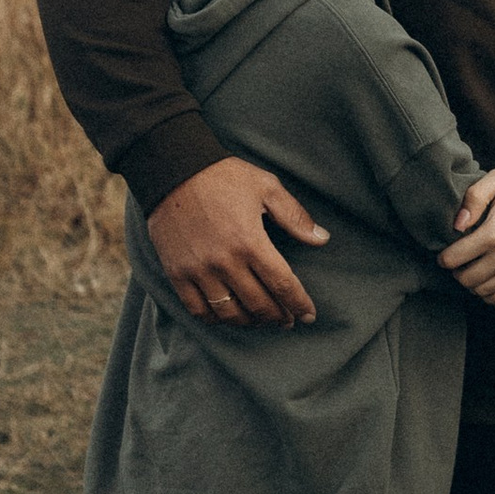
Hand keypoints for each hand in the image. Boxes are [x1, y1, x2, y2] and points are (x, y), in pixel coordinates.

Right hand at [148, 157, 329, 327]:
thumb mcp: (266, 187)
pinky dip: (215, 318)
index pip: (283, 284)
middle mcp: (225, 261)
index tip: (309, 315)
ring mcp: (198, 270)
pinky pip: (197, 309)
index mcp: (251, 241)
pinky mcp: (176, 273)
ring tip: (260, 319)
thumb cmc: (223, 177)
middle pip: (259, 304)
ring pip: (229, 313)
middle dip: (278, 317)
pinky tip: (227, 314)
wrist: (172, 171)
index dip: (299, 304)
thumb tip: (322, 239)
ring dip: (250, 322)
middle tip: (287, 319)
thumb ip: (295, 216)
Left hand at [438, 168, 494, 303]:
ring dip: (473, 283)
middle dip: (457, 272)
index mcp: (494, 233)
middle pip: (466, 279)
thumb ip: (472, 198)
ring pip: (481, 291)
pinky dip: (490, 293)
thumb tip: (457, 226)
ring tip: (474, 270)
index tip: (445, 256)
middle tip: (460, 264)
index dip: (444, 259)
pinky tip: (489, 279)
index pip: (453, 259)